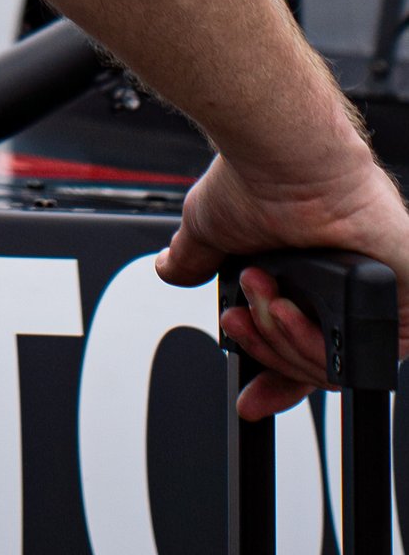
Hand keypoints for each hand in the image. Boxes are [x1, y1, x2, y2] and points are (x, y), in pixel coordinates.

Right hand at [159, 140, 408, 415]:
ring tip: (264, 296)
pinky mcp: (399, 298)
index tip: (251, 399)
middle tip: (243, 315)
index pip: (303, 352)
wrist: (286, 156)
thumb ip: (195, 257)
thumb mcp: (212, 228)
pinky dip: (319, 343)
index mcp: (308, 281)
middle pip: (312, 366)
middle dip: (267, 347)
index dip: (276, 380)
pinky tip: (290, 309)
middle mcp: (342, 291)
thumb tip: (168, 268)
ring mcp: (373, 296)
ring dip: (284, 339)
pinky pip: (363, 353)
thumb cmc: (259, 178)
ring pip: (333, 364)